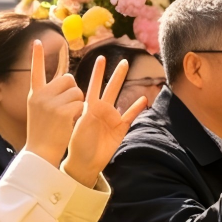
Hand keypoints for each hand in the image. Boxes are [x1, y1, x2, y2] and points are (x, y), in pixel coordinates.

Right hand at [23, 40, 85, 167]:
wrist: (40, 152)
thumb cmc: (43, 133)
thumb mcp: (39, 111)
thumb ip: (49, 95)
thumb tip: (68, 79)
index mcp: (35, 94)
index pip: (36, 71)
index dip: (37, 56)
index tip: (36, 40)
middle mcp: (41, 95)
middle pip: (68, 78)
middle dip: (73, 90)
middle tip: (67, 106)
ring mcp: (50, 103)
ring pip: (77, 90)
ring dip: (78, 102)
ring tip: (67, 116)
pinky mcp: (62, 111)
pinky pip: (80, 103)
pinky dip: (80, 112)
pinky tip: (70, 121)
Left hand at [62, 54, 151, 184]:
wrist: (85, 162)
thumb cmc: (77, 145)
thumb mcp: (78, 126)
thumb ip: (84, 113)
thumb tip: (89, 103)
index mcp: (89, 108)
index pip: (94, 86)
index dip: (98, 73)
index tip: (101, 58)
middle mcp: (101, 110)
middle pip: (110, 88)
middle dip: (116, 74)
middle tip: (124, 61)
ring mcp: (112, 118)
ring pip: (120, 98)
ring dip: (125, 85)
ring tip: (132, 75)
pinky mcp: (120, 129)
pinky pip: (130, 116)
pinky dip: (136, 108)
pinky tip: (143, 99)